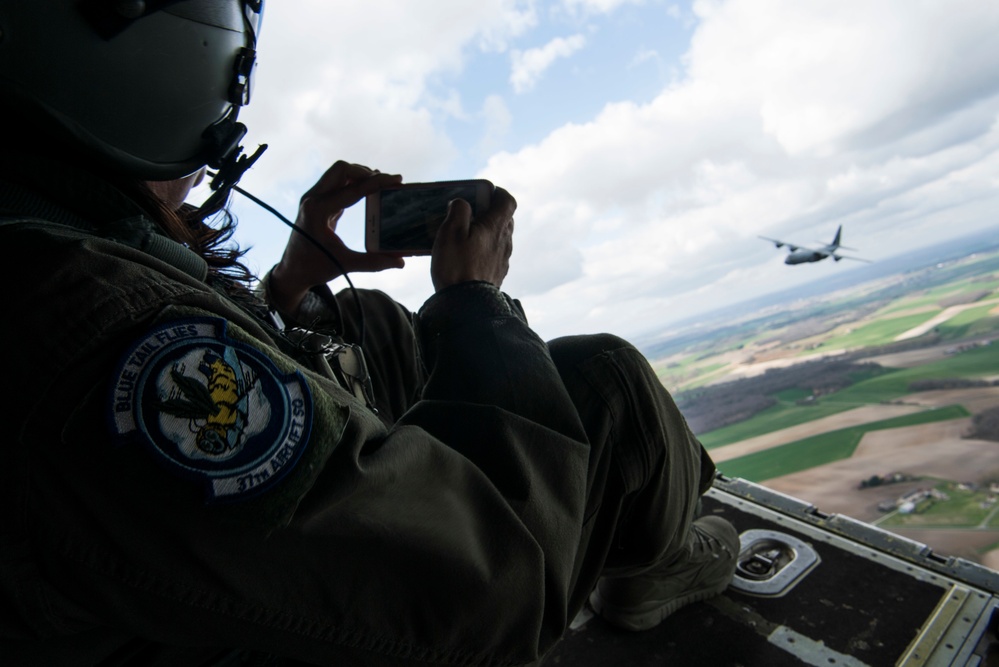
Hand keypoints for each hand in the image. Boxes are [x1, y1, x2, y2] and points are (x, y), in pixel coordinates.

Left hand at [269, 161, 403, 313]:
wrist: (291, 270)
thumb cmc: (314, 267)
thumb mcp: (344, 264)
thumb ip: (373, 262)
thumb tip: (400, 262)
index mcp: (318, 211)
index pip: (353, 189)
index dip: (377, 182)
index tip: (396, 179)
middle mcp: (312, 199)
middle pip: (341, 170)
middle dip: (365, 172)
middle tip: (386, 182)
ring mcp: (312, 198)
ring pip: (337, 173)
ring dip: (358, 175)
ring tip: (379, 185)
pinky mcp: (316, 202)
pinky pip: (335, 184)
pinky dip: (352, 184)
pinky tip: (367, 192)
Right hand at [430, 187, 515, 290]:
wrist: (466, 305)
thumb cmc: (456, 266)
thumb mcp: (451, 231)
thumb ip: (459, 210)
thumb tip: (462, 202)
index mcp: (496, 227)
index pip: (508, 201)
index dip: (498, 193)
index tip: (484, 192)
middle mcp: (505, 241)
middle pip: (505, 218)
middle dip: (490, 212)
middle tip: (470, 213)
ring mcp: (503, 259)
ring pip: (500, 237)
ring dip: (487, 232)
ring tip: (466, 236)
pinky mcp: (497, 274)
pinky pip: (494, 254)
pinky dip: (485, 249)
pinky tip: (468, 256)